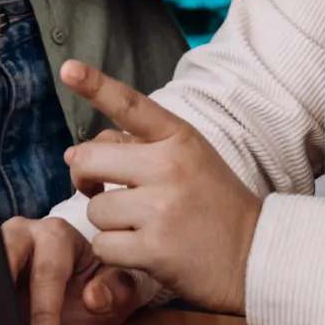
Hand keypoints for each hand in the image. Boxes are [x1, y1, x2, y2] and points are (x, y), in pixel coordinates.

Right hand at [3, 215, 153, 324]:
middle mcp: (24, 233)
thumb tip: (94, 296)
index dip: (44, 312)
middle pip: (4, 251)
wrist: (82, 295)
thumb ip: (118, 292)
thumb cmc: (98, 289)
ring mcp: (0, 246)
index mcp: (58, 235)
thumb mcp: (119, 294)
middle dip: (2, 287)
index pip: (47, 272)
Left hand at [57, 60, 262, 314]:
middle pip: (88, 159)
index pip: (130, 105)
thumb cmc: (214, 203)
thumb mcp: (188, 159)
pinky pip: (103, 245)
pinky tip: (141, 251)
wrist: (256, 255)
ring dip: (107, 222)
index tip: (68, 69)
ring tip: (139, 225)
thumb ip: (137, 147)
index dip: (95, 85)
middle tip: (97, 188)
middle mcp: (169, 167)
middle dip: (84, 177)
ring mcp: (162, 209)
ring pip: (94, 208)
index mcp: (179, 139)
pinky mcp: (155, 250)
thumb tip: (70, 154)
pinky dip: (114, 252)